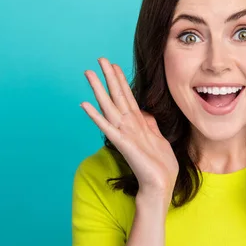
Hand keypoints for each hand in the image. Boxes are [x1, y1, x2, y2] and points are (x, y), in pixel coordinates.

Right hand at [80, 57, 178, 197]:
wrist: (160, 186)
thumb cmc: (160, 166)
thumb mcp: (159, 139)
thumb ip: (150, 125)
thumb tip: (146, 112)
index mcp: (137, 124)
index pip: (127, 97)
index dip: (120, 80)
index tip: (114, 64)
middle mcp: (127, 126)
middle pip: (116, 96)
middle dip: (108, 77)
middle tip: (99, 59)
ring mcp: (123, 134)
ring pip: (109, 106)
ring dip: (98, 89)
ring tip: (88, 73)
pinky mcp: (123, 144)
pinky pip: (107, 127)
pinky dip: (95, 116)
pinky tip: (84, 104)